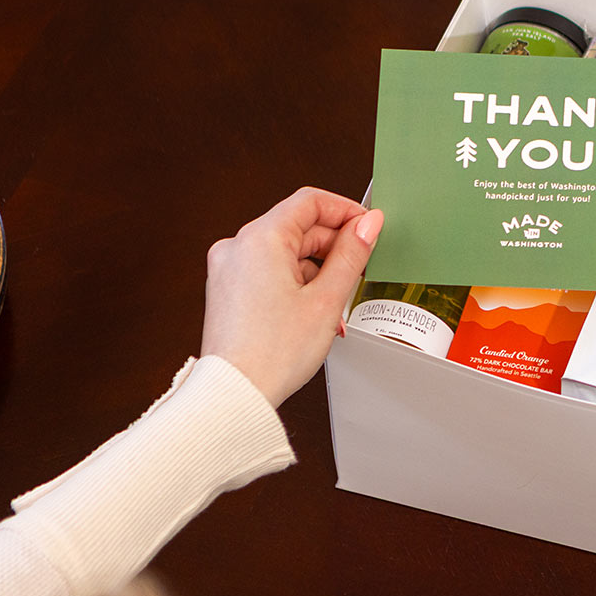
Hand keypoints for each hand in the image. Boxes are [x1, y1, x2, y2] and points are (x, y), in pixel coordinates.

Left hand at [201, 187, 382, 406]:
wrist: (235, 393)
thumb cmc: (273, 353)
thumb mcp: (327, 299)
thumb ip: (351, 254)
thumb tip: (368, 224)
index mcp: (260, 239)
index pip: (310, 202)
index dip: (346, 211)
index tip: (368, 228)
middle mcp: (238, 246)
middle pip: (298, 227)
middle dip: (333, 246)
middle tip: (359, 270)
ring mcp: (229, 268)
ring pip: (285, 251)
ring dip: (316, 270)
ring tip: (335, 305)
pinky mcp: (227, 288)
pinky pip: (269, 270)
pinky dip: (295, 282)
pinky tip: (313, 310)